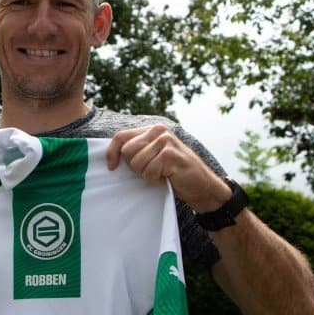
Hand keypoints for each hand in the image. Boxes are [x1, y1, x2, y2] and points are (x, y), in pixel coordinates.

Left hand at [106, 125, 229, 211]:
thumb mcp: (154, 156)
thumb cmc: (174, 173)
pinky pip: (148, 172)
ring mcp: (165, 141)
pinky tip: (168, 177)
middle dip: (135, 167)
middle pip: (127, 151)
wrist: (202, 185)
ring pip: (136, 163)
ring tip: (162, 174)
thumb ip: (138, 149)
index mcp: (152, 130)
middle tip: (152, 171)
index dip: (112, 153)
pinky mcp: (169, 154)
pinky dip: (155, 180)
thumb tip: (111, 155)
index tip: (112, 168)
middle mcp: (158, 131)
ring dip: (147, 175)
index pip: (121, 136)